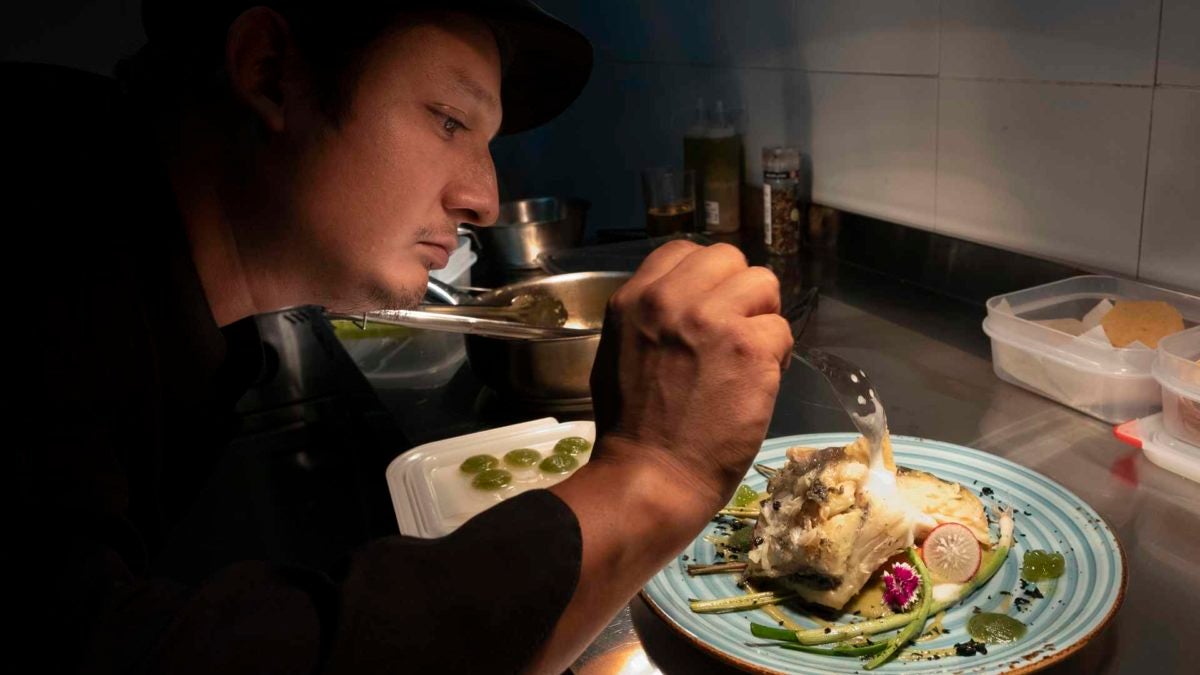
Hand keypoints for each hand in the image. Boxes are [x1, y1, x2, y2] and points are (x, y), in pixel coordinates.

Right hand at [589, 241, 792, 515]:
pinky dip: (776, 359)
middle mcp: (673, 299)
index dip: (706, 278)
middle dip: (738, 292)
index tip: (709, 308)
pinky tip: (756, 384)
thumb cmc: (630, 427)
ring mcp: (714, 321)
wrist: (651, 475)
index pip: (685, 251)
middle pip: (729, 258)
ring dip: (761, 319)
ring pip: (764, 284)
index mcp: (636, 299)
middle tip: (734, 332)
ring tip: (748, 356)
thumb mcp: (619, 351)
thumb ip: (653, 317)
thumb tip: (689, 302)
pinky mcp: (751, 349)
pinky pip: (782, 330)